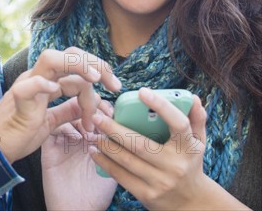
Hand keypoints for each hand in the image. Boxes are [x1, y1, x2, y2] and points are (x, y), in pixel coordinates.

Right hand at [0, 48, 120, 163]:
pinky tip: (55, 90)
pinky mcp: (18, 101)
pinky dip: (42, 84)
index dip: (99, 72)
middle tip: (114, 84)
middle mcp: (37, 78)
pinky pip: (28, 86)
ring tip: (95, 80)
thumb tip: (90, 104)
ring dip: (78, 65)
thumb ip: (68, 110)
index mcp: (46, 82)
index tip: (115, 89)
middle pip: (69, 53)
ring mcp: (26, 86)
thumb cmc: (19, 134)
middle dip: (96, 63)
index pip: (76, 64)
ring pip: (51, 59)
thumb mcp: (51, 122)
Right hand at [42, 100, 116, 210]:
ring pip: (64, 115)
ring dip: (76, 115)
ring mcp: (62, 141)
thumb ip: (120, 148)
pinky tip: (76, 135)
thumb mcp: (115, 166)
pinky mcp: (49, 149)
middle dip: (90, 108)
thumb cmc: (98, 193)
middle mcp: (76, 137)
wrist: (78, 210)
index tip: (114, 112)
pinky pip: (52, 128)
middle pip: (79, 110)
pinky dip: (63, 126)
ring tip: (89, 124)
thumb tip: (132, 128)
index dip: (104, 109)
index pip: (95, 114)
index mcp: (91, 139)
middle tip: (101, 113)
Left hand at [91, 88, 247, 209]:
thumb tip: (194, 98)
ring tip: (93, 132)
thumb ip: (196, 119)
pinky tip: (95, 152)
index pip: (178, 124)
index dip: (161, 106)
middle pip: (140, 144)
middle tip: (97, 116)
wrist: (191, 203)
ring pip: (126, 160)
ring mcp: (160, 182)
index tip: (142, 92)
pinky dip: (105, 163)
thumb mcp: (198, 143)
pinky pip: (121, 176)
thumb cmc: (190, 163)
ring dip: (105, 145)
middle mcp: (175, 166)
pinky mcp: (147, 195)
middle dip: (114, 129)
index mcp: (188, 148)